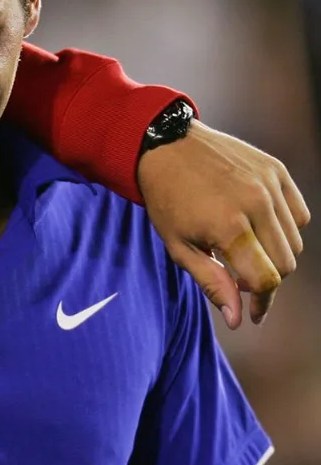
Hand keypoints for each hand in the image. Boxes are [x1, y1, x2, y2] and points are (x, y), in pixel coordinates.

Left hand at [137, 120, 309, 327]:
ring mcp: (270, 184)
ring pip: (295, 241)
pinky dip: (285, 227)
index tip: (252, 313)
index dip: (262, 302)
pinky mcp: (276, 170)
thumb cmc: (166, 198)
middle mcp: (257, 204)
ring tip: (243, 248)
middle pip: (286, 264)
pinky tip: (257, 225)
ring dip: (275, 253)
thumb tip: (237, 319)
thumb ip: (212, 282)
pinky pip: (299, 213)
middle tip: (239, 276)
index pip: (268, 280)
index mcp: (230, 226)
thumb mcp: (178, 245)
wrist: (165, 145)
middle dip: (266, 279)